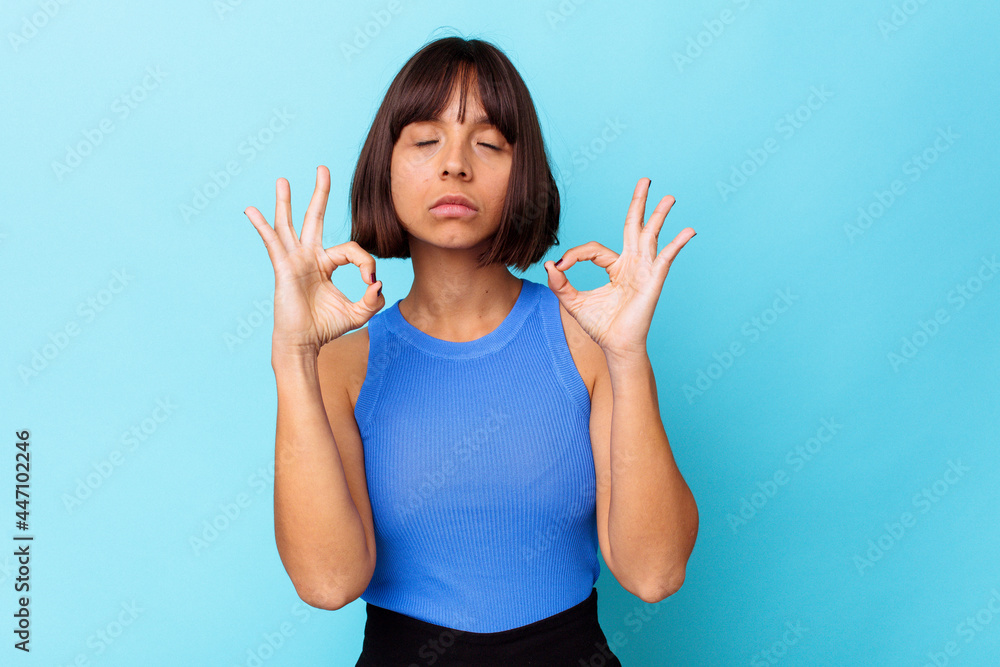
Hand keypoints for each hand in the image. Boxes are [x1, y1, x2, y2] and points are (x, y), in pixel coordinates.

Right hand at [245, 166, 383, 357]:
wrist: (304, 344)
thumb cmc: (327, 328)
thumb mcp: (359, 313)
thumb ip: (373, 299)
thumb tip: (378, 283)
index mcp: (327, 264)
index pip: (352, 250)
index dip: (366, 263)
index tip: (371, 282)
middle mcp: (310, 257)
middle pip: (316, 218)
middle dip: (320, 193)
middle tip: (323, 168)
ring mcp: (295, 261)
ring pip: (290, 225)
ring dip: (286, 202)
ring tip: (282, 180)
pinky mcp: (284, 268)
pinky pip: (273, 243)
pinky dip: (262, 226)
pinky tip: (251, 210)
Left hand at [543, 177, 694, 361]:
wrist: (616, 346)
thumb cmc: (600, 326)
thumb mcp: (573, 301)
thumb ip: (560, 284)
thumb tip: (550, 264)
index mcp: (615, 267)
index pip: (594, 249)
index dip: (575, 254)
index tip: (561, 266)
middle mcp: (632, 264)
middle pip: (634, 226)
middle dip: (639, 203)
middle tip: (645, 180)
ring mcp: (644, 270)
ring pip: (651, 236)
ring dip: (659, 216)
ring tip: (669, 197)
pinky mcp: (653, 280)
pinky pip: (666, 257)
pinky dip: (677, 244)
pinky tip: (689, 231)